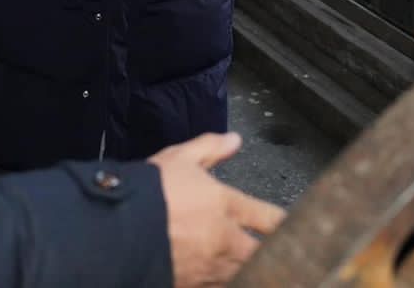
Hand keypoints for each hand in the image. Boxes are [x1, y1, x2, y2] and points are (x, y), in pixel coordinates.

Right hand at [151, 132, 284, 286]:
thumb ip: (210, 148)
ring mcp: (209, 266)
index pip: (268, 217)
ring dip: (253, 271)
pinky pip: (215, 287)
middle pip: (262, 253)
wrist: (120, 228)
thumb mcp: (180, 158)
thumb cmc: (150, 190)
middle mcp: (224, 239)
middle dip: (276, 255)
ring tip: (264, 272)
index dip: (285, 223)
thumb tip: (234, 140)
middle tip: (290, 260)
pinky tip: (221, 279)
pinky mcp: (191, 284)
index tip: (293, 227)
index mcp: (226, 204)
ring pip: (243, 273)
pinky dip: (221, 283)